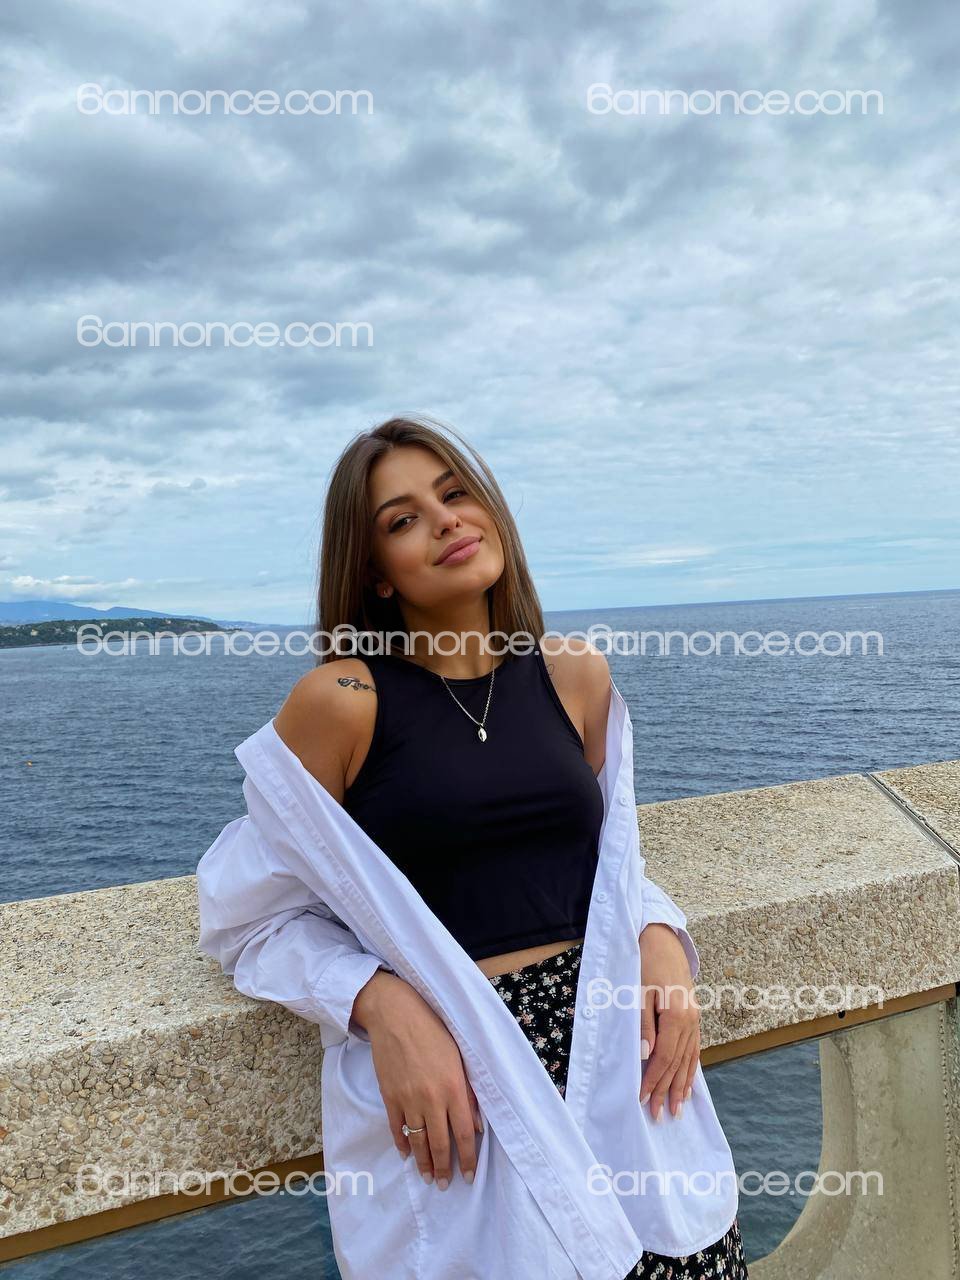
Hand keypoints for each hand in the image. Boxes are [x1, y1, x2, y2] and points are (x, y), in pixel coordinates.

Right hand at [352, 970, 483, 1187]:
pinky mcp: (389, 1096)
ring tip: (428, 1178)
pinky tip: (407, 1154)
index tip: (469, 1176)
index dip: (467, 1159)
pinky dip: (402, 1144)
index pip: (463, 1134)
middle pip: (440, 1143)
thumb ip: (468, 1093)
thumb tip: (476, 1125)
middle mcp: (432, 1099)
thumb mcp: (459, 1058)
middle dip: (444, 1168)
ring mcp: (408, 1100)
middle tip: (445, 1185)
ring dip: (424, 1163)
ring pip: (418, 1141)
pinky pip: (396, 1128)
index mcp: (453, 1088)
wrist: (396, 1015)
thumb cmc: (433, 1030)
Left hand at [637, 923, 700, 1121]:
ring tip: (677, 1108)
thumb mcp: (638, 992)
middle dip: (667, 1090)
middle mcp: (690, 1021)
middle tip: (659, 1116)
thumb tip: (646, 1056)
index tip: (642, 1099)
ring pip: (689, 1059)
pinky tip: (689, 1083)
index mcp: (675, 1015)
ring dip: (682, 1085)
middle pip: (677, 1063)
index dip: (652, 1080)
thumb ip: (643, 1025)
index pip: (663, 1057)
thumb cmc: (644, 963)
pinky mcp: (694, 1016)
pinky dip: (691, 1068)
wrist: (661, 939)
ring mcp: (695, 1019)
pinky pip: (695, 1049)